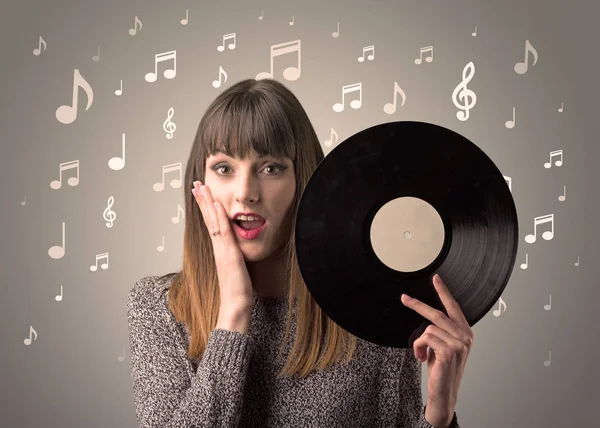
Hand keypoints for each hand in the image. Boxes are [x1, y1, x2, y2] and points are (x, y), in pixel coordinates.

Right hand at [192, 181, 253, 308]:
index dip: (206, 207)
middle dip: (202, 200)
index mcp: (219, 249)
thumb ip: (234, 257)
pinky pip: (223, 233)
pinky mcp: (229, 255)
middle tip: (196, 184)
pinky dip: (219, 218)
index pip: (211, 223)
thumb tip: (236, 250)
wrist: (235, 307)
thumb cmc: (237, 291)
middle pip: (208, 219)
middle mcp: (218, 247)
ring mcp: (222, 250)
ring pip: (213, 222)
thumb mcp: (236, 268)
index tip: (201, 193)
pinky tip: (216, 205)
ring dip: (207, 203)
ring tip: (202, 188)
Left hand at [400, 273, 473, 426]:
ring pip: (428, 328)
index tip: (436, 279)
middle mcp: (465, 337)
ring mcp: (459, 343)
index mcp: (465, 333)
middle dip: (418, 305)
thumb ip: (440, 331)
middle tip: (404, 298)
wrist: (444, 392)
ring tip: (421, 354)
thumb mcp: (442, 347)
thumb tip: (427, 320)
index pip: (454, 307)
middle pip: (437, 313)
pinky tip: (422, 358)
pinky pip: (425, 338)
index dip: (444, 292)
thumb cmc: (442, 370)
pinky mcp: (449, 350)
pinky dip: (418, 347)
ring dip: (419, 341)